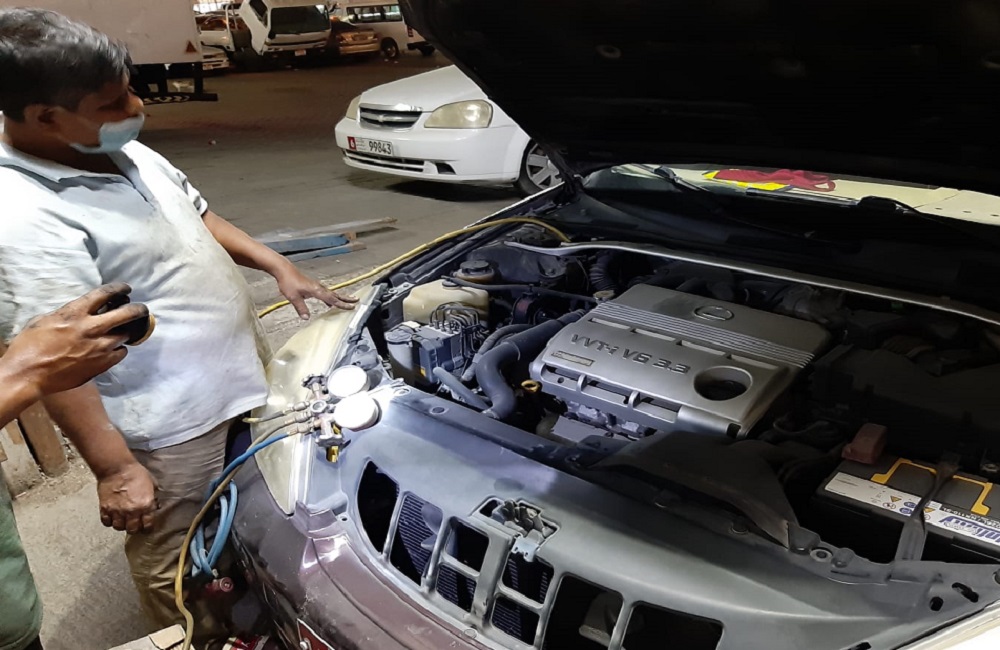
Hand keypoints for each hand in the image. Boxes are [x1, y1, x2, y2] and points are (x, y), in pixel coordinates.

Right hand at [4, 283, 149, 397]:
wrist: (28, 374)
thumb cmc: (29, 347)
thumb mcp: (45, 320)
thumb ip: (67, 314)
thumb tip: (80, 313)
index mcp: (75, 313)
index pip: (105, 293)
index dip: (119, 288)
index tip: (126, 288)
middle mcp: (92, 327)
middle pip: (127, 313)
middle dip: (138, 309)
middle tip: (141, 309)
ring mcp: (100, 347)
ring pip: (125, 335)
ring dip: (124, 332)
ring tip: (121, 332)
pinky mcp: (102, 364)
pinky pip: (121, 353)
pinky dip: (118, 349)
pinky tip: (112, 349)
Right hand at [97, 461, 157, 532]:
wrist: (117, 467)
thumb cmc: (136, 473)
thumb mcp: (152, 484)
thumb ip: (154, 497)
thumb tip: (156, 505)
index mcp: (145, 505)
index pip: (147, 525)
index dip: (148, 528)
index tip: (147, 527)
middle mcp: (132, 511)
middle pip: (133, 530)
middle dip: (135, 528)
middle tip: (134, 524)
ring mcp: (117, 511)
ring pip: (119, 527)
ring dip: (122, 525)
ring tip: (123, 520)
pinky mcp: (105, 509)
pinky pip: (106, 522)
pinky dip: (109, 521)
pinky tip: (112, 516)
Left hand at [275, 266, 357, 318]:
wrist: (284, 270)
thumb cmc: (288, 282)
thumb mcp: (293, 297)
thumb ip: (301, 308)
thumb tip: (306, 318)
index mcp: (316, 290)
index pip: (332, 299)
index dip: (342, 304)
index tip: (351, 307)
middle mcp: (319, 287)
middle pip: (335, 294)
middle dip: (346, 298)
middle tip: (356, 301)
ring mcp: (316, 286)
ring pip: (331, 293)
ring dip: (340, 297)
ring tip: (347, 300)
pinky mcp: (313, 286)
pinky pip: (325, 293)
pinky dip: (330, 297)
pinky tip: (329, 302)